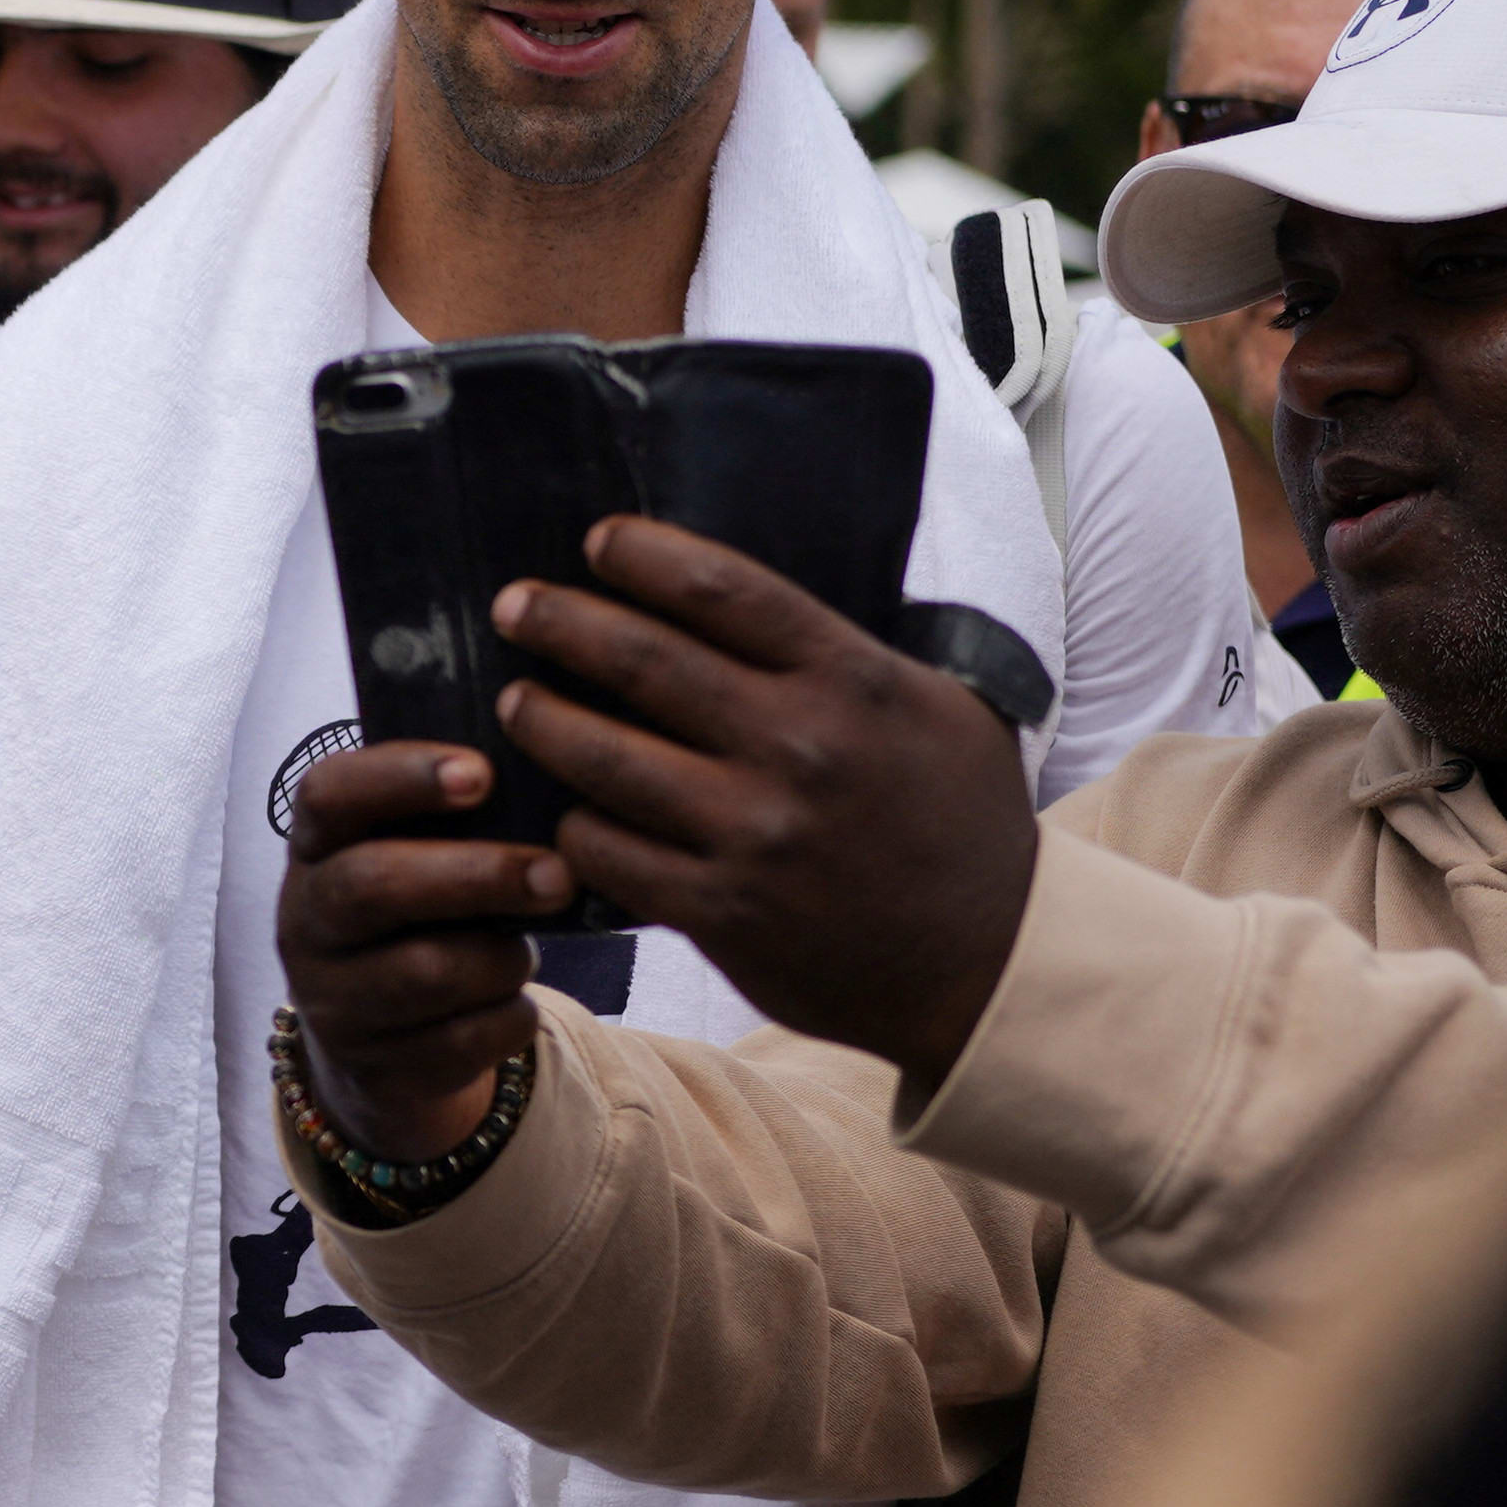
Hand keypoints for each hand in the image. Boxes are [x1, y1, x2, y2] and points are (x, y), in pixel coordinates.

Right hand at [276, 742, 571, 1162]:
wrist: (382, 1034)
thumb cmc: (418, 909)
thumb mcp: (410, 852)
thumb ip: (452, 814)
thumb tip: (545, 767)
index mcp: (314, 847)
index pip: (329, 793)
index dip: (402, 776)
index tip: (482, 773)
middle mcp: (306, 921)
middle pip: (375, 886)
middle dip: (478, 875)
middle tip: (558, 873)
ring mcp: (333, 1002)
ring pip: (427, 972)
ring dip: (502, 957)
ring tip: (528, 945)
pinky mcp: (376, 1068)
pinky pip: (461, 1042)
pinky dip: (508, 1018)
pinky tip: (513, 1001)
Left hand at [494, 516, 1041, 1090]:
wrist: (991, 962)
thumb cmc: (962, 820)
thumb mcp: (939, 706)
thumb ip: (853, 653)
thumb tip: (754, 603)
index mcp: (851, 679)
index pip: (721, 589)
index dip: (643, 556)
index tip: (598, 543)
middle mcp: (798, 747)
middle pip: (643, 660)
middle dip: (561, 623)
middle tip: (515, 606)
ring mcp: (755, 833)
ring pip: (606, 759)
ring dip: (543, 721)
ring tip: (515, 703)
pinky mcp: (723, 912)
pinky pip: (612, 854)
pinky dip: (575, 828)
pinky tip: (565, 811)